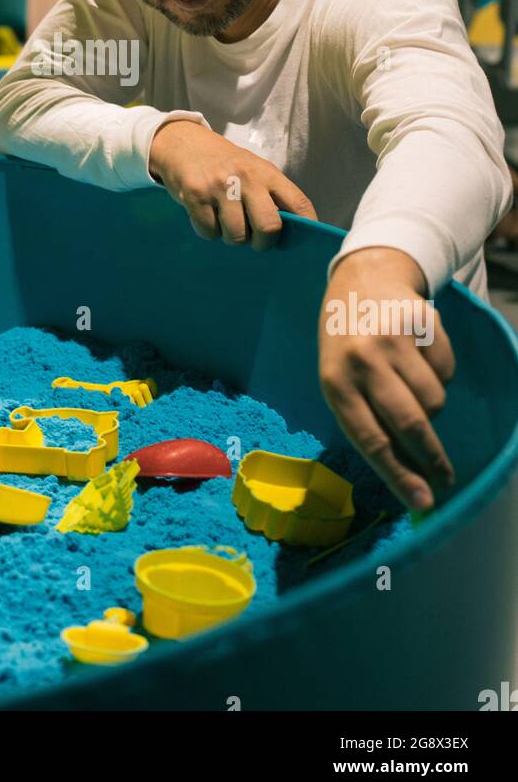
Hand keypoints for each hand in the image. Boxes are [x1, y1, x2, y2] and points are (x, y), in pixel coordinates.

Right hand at [148, 119, 316, 249]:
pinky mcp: (195, 196)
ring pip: (236, 236)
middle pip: (269, 227)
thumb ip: (269, 194)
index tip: (302, 239)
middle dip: (263, 243)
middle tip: (255, 240)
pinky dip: (208, 232)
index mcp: (266, 172)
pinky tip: (206, 216)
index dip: (306, 225)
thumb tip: (284, 232)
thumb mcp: (252, 169)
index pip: (297, 202)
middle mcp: (246, 178)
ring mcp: (220, 187)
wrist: (184, 144)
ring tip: (226, 223)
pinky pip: (209, 232)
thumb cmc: (224, 163)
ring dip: (231, 237)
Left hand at [318, 247, 455, 511]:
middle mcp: (363, 360)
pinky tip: (419, 357)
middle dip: (432, 459)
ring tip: (413, 389)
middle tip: (444, 477)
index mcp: (335, 382)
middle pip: (410, 423)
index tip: (424, 504)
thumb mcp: (338, 378)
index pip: (371, 440)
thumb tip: (407, 474)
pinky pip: (447, 370)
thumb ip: (365, 419)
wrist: (361, 278)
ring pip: (434, 400)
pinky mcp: (422, 321)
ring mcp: (394, 338)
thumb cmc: (346, 342)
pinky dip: (440, 375)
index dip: (400, 476)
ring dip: (432, 407)